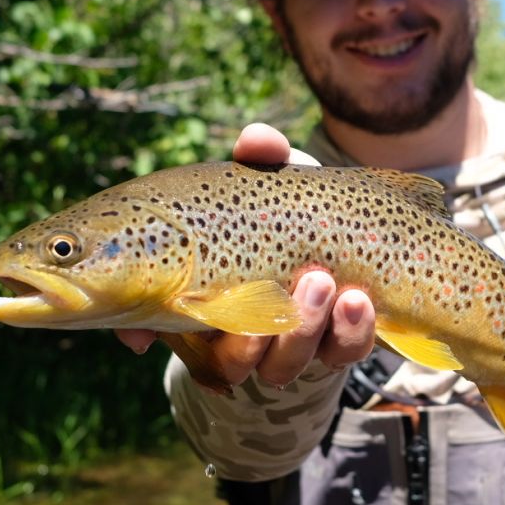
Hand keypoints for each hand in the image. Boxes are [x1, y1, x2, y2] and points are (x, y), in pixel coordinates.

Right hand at [115, 123, 376, 387]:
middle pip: (232, 360)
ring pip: (284, 365)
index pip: (162, 327)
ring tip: (321, 282)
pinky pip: (342, 353)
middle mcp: (240, 336)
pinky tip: (359, 300)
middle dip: (248, 338)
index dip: (147, 334)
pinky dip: (349, 331)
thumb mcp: (273, 178)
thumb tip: (254, 139)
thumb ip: (263, 155)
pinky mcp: (337, 347)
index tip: (145, 332)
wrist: (352, 231)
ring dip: (303, 327)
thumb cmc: (289, 203)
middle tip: (263, 290)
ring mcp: (290, 346)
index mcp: (203, 299)